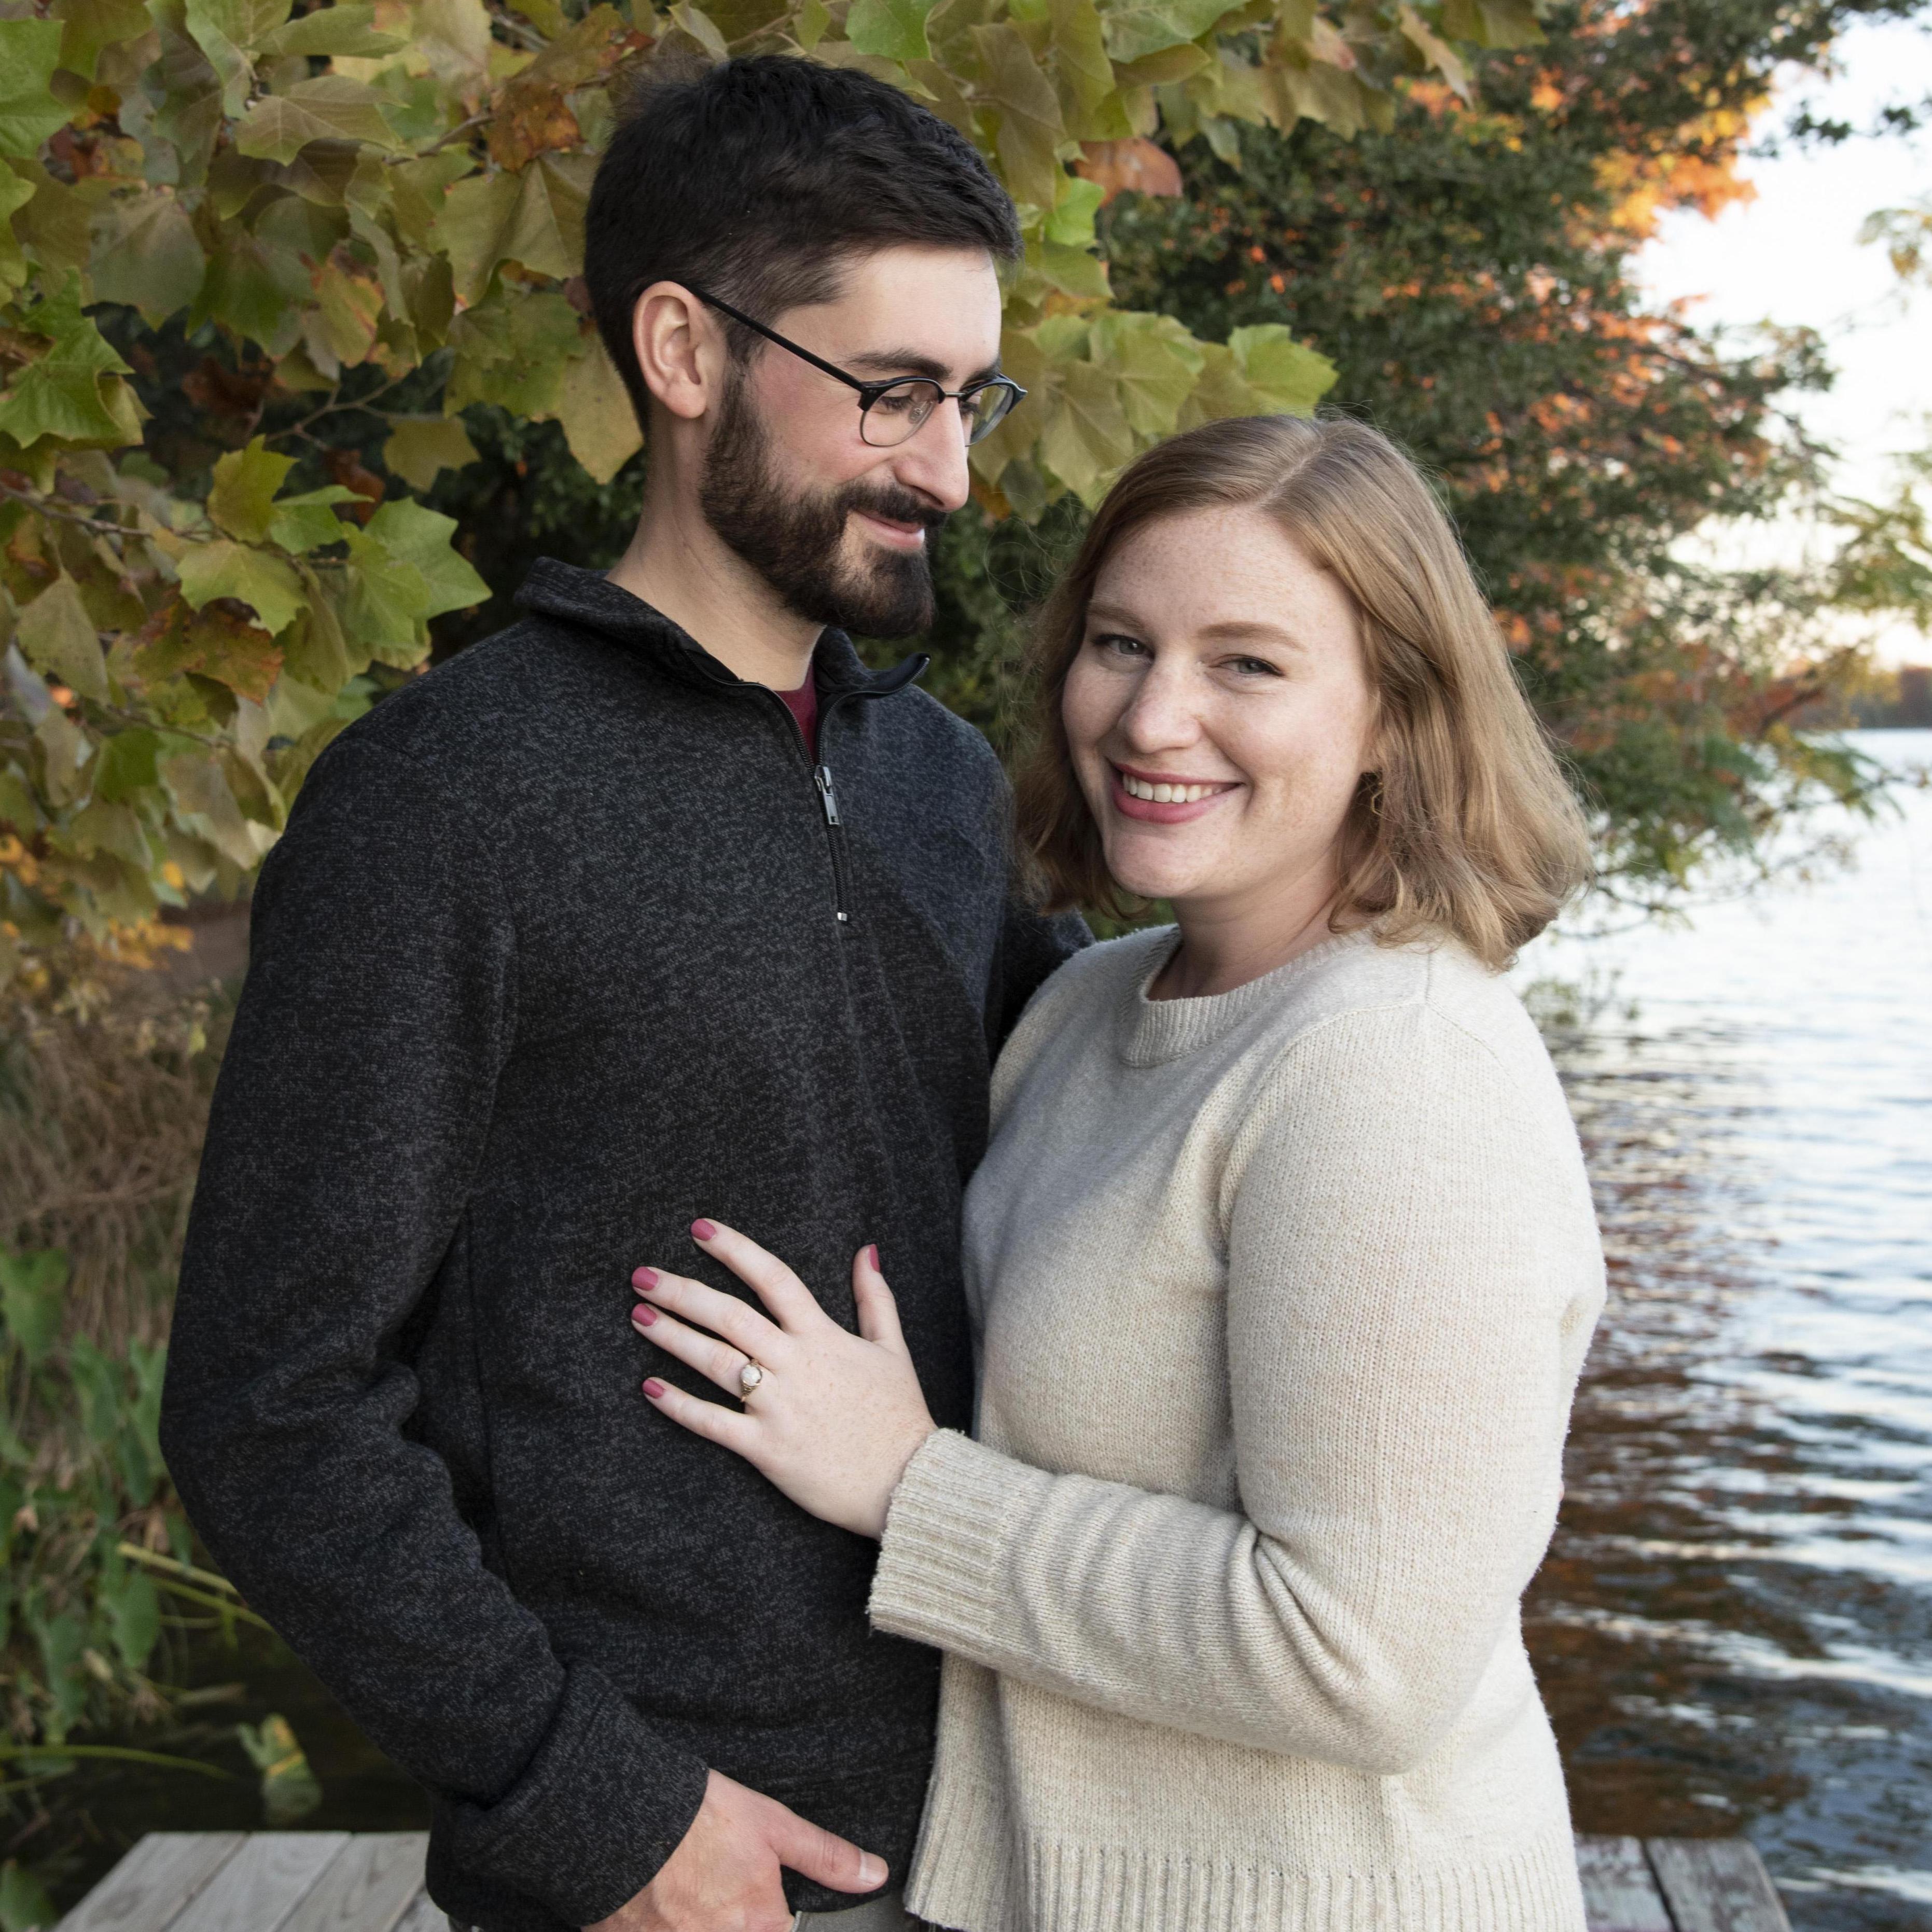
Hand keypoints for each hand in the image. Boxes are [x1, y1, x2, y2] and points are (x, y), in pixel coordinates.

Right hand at [585, 1768, 885, 1931]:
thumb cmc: (696, 1817)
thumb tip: (874, 1875)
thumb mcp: (774, 1825)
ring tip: (683, 1885)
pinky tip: (654, 1898)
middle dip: (724, 1912)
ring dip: (694, 1920)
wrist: (618, 1815)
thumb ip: (825, 1856)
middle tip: (707, 1880)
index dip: (766, 1912)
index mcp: (759, 1926)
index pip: (777, 1931)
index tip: (739, 1886)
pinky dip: (660, 1924)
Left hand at [630, 1221, 936, 1538]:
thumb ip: (874, 1298)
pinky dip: (679, 1406)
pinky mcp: (766, 1448)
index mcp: (823, 1336)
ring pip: (715, 1362)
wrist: (908, 1482)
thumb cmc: (899, 1415)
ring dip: (672, 1337)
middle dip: (682, 1291)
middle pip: (730, 1315)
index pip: (773, 1279)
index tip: (700, 1230)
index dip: (735, 1250)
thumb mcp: (893, 1349)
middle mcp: (795, 1364)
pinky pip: (713, 1423)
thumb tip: (866, 1251)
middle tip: (642, 1276)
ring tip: (639, 1316)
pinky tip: (650, 1388)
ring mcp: (778, 1407)